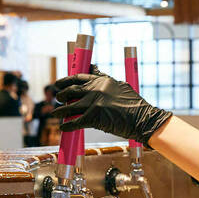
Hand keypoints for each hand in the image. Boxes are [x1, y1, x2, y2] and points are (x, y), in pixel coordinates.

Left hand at [51, 66, 172, 144]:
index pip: (79, 78)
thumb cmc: (135, 105)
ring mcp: (94, 103)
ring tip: (55, 114)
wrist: (143, 119)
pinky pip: (75, 122)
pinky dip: (67, 126)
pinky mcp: (93, 117)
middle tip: (58, 98)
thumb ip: (106, 80)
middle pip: (71, 90)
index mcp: (102, 81)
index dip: (66, 80)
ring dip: (60, 111)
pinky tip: (63, 127)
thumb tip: (94, 70)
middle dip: (61, 95)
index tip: (59, 84)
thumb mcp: (121, 87)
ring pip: (69, 106)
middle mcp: (96, 90)